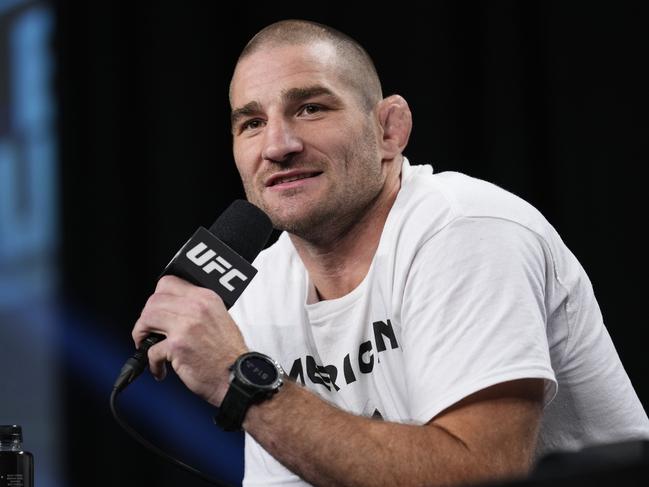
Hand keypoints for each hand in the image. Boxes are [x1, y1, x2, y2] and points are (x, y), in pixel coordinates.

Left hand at [131, 275, 247, 405]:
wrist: (238, 377)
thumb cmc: (230, 354)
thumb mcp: (219, 318)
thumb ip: (197, 309)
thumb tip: (172, 309)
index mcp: (206, 298)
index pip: (169, 282)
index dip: (157, 296)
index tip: (155, 309)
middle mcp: (196, 307)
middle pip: (154, 300)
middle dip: (145, 317)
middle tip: (148, 331)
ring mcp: (186, 326)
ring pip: (147, 318)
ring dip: (141, 334)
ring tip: (147, 346)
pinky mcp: (178, 346)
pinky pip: (151, 350)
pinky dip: (152, 363)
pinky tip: (160, 369)